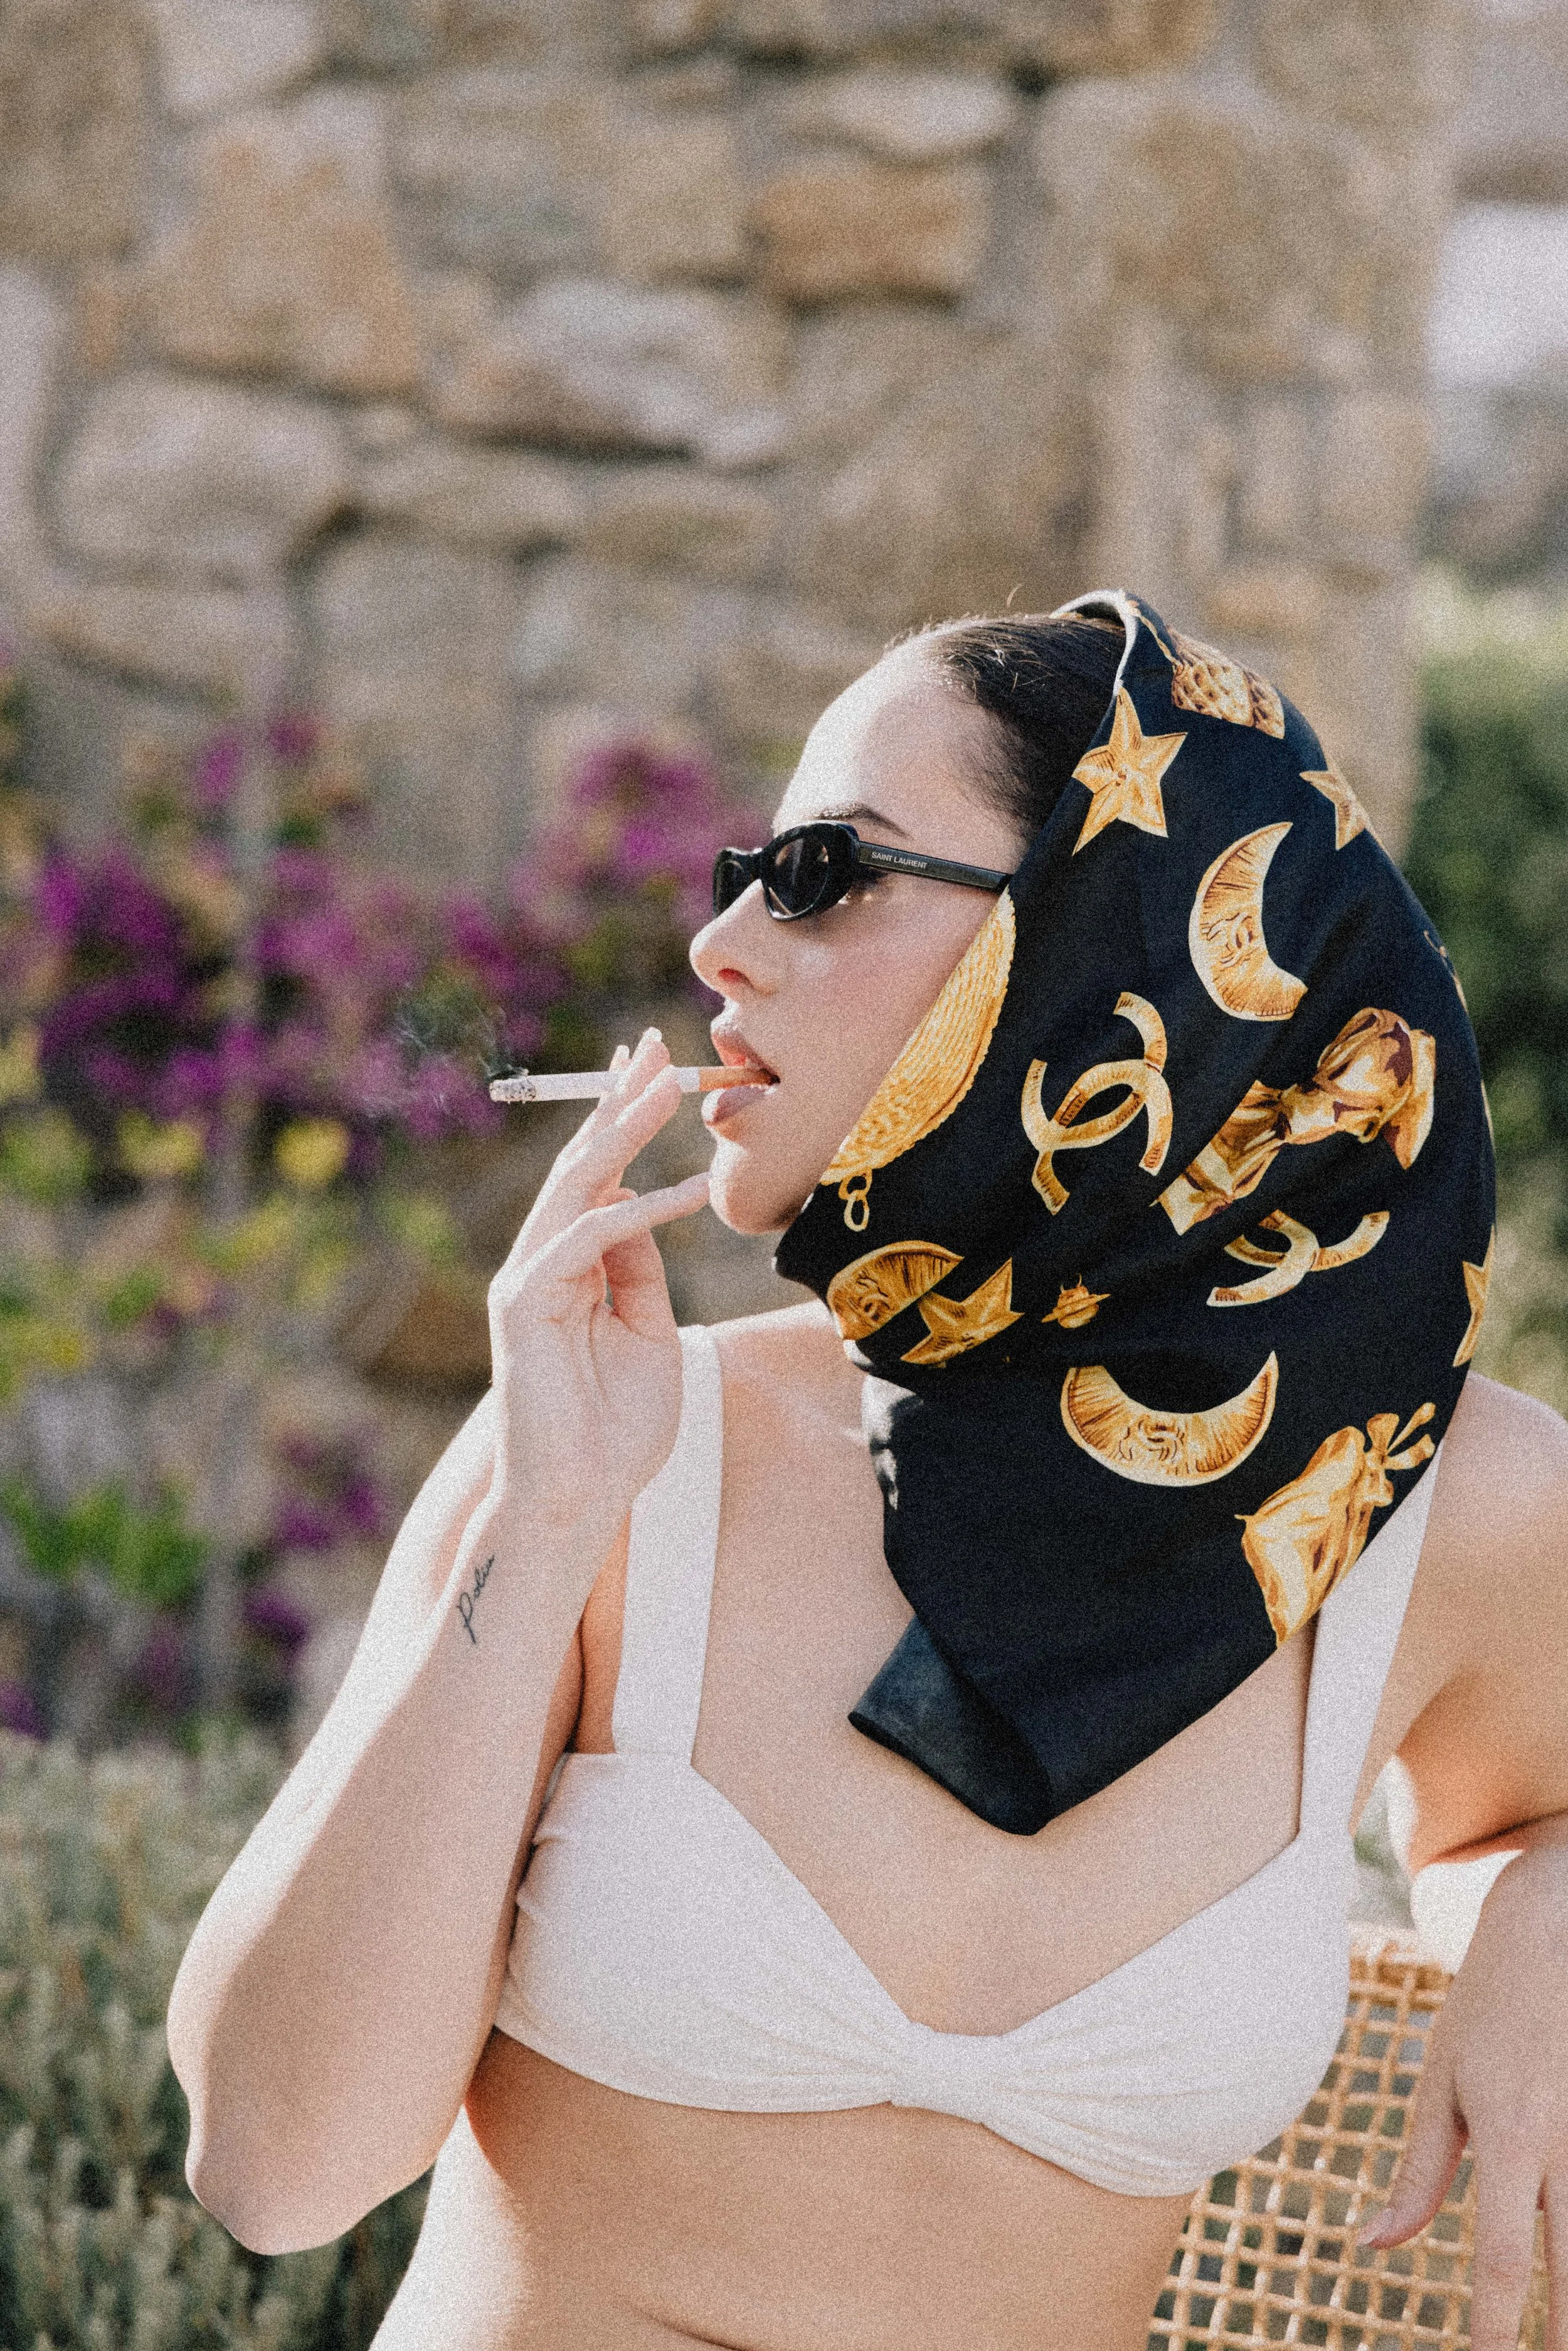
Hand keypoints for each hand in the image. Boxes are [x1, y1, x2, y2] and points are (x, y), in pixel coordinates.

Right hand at [487, 1027, 710, 1538]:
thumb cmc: (616, 1430)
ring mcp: (528, 1280)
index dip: (622, 1122)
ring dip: (625, 1130)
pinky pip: (591, 1239)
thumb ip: (642, 1273)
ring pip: (579, 1186)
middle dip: (618, 1101)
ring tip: (667, 1084)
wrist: (581, 1496)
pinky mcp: (527, 1302)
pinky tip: (686, 1188)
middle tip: (655, 1045)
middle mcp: (541, 1264)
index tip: (652, 1070)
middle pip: (581, 1164)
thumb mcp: (649, 1335)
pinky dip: (641, 1210)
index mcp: (568, 1269)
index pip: (596, 1179)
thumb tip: (646, 1207)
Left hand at [1358, 1835, 1567, 2350]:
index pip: (1506, 2254)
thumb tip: (1374, 2246)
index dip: (1498, 2322)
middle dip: (1563, 2332)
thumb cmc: (1484, 2011)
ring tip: (1560, 2335)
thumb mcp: (1441, 2081)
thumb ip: (1418, 2172)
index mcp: (1507, 2132)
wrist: (1551, 1933)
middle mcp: (1563, 2141)